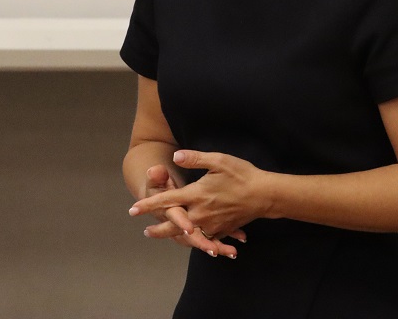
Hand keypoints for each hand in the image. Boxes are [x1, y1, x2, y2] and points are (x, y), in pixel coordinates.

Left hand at [130, 150, 267, 248]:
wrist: (264, 195)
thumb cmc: (241, 175)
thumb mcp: (218, 160)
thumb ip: (194, 159)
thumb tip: (175, 157)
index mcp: (196, 195)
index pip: (166, 200)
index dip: (148, 205)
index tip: (133, 209)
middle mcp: (200, 213)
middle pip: (173, 225)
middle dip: (158, 229)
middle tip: (146, 231)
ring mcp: (211, 224)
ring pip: (187, 234)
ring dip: (173, 235)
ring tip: (164, 236)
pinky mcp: (222, 230)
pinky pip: (205, 237)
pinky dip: (197, 239)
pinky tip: (193, 238)